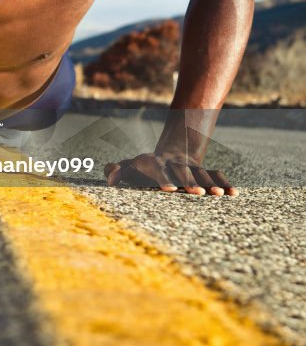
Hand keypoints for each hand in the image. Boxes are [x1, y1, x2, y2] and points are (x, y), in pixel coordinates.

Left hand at [104, 151, 237, 195]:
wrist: (173, 150)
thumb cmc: (145, 166)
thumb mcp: (130, 165)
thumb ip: (118, 171)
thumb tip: (110, 180)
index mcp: (156, 163)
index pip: (159, 170)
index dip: (163, 179)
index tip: (169, 190)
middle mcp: (175, 163)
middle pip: (183, 171)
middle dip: (190, 182)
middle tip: (197, 194)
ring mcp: (191, 166)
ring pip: (202, 173)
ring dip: (210, 183)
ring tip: (218, 195)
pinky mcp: (204, 171)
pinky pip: (216, 176)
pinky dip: (225, 184)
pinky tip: (234, 194)